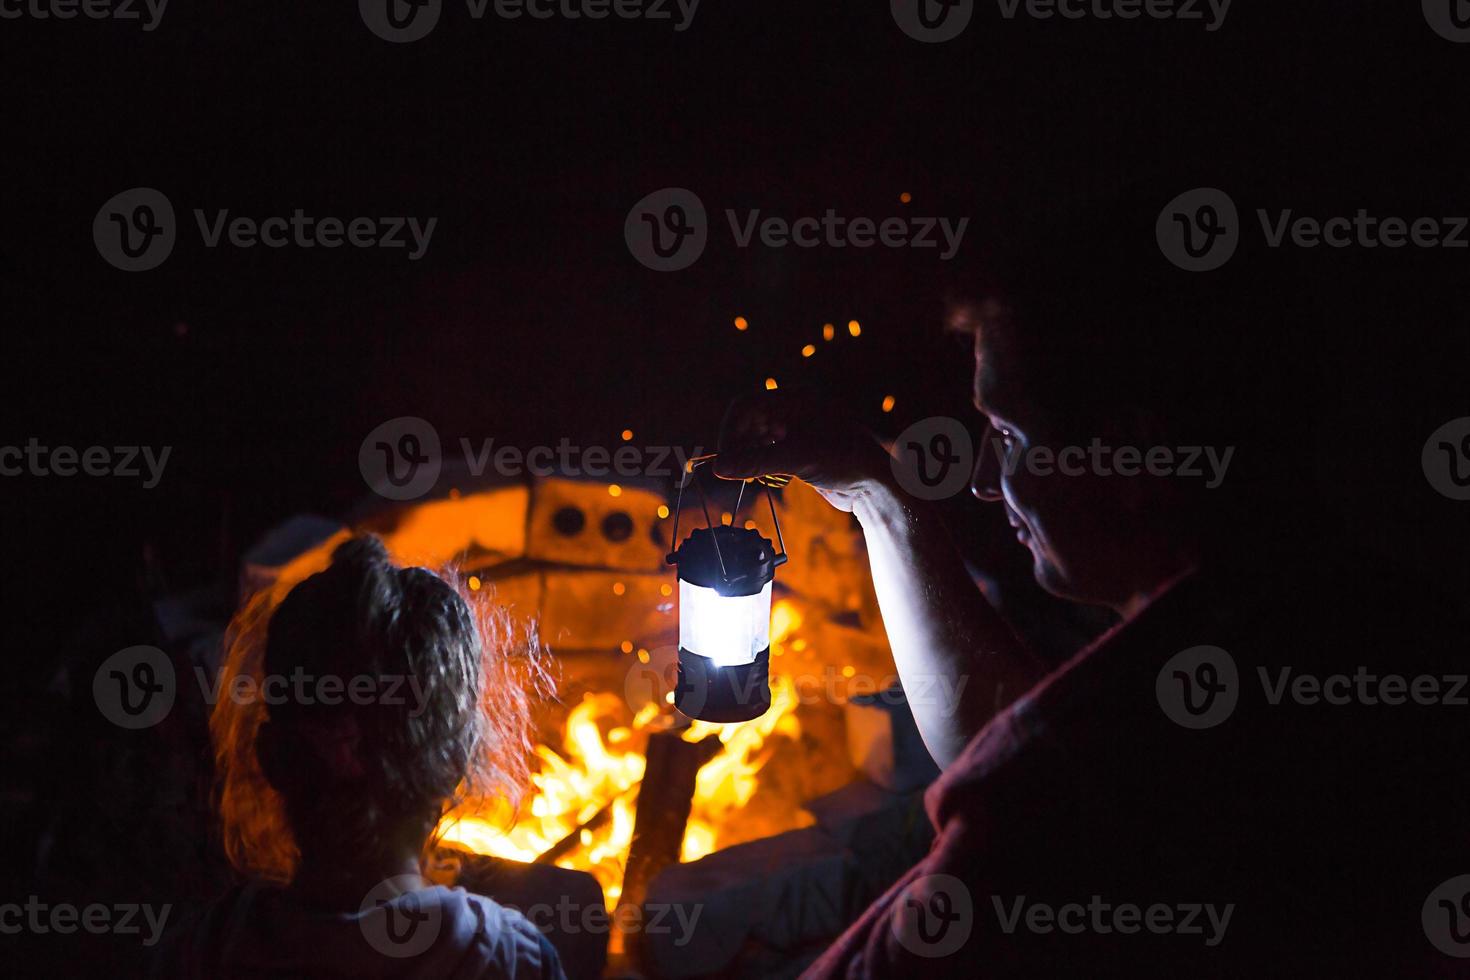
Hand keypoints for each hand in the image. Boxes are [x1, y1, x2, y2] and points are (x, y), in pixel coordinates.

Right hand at [713, 388, 891, 511]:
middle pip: (748, 422)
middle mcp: (795, 410)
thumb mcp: (799, 459)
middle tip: (733, 470)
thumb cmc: (847, 462)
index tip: (723, 458)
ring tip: (748, 475)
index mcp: (797, 399)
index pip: (747, 405)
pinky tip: (762, 477)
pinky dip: (759, 464)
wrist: (876, 485)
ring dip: (747, 457)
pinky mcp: (799, 450)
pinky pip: (768, 452)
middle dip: (738, 445)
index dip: (730, 430)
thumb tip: (719, 468)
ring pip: (756, 438)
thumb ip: (756, 462)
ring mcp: (796, 430)